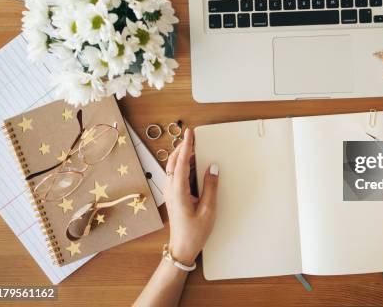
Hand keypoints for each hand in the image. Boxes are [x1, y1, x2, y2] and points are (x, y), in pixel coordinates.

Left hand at [163, 128, 218, 264]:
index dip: (186, 146)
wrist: (182, 248)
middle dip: (182, 147)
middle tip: (192, 136)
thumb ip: (211, 187)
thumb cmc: (195, 232)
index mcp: (178, 192)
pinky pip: (176, 175)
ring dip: (182, 156)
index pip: (181, 163)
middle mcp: (171, 190)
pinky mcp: (173, 196)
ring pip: (173, 168)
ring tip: (193, 146)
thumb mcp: (208, 210)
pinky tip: (191, 165)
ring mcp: (170, 193)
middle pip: (173, 162)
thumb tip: (213, 168)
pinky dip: (182, 166)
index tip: (190, 133)